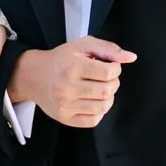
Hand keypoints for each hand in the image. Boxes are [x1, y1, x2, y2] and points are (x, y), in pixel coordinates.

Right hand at [10, 37, 137, 128]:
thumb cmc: (61, 59)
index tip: (110, 67)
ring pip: (103, 106)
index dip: (116, 69)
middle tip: (106, 78)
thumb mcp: (83, 45)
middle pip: (108, 90)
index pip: (109, 72)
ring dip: (108, 97)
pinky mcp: (64, 118)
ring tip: (100, 89)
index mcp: (73, 66)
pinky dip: (99, 112)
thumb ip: (109, 49)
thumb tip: (131, 57)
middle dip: (113, 83)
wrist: (33, 76)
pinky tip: (92, 101)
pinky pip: (93, 120)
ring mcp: (65, 105)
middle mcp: (68, 87)